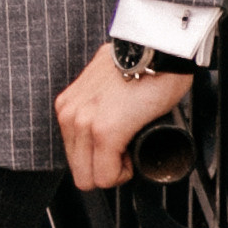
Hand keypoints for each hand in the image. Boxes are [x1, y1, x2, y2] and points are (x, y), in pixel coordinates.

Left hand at [55, 42, 190, 191]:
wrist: (159, 49)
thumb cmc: (143, 65)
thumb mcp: (107, 87)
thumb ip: (99, 103)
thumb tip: (111, 117)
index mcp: (68, 106)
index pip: (74, 155)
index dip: (100, 158)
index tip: (118, 146)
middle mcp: (70, 115)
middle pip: (79, 170)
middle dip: (106, 168)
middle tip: (127, 151)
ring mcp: (84, 124)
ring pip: (91, 177)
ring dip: (115, 170)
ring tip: (132, 147)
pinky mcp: (104, 132)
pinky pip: (107, 176)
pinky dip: (124, 173)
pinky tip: (135, 152)